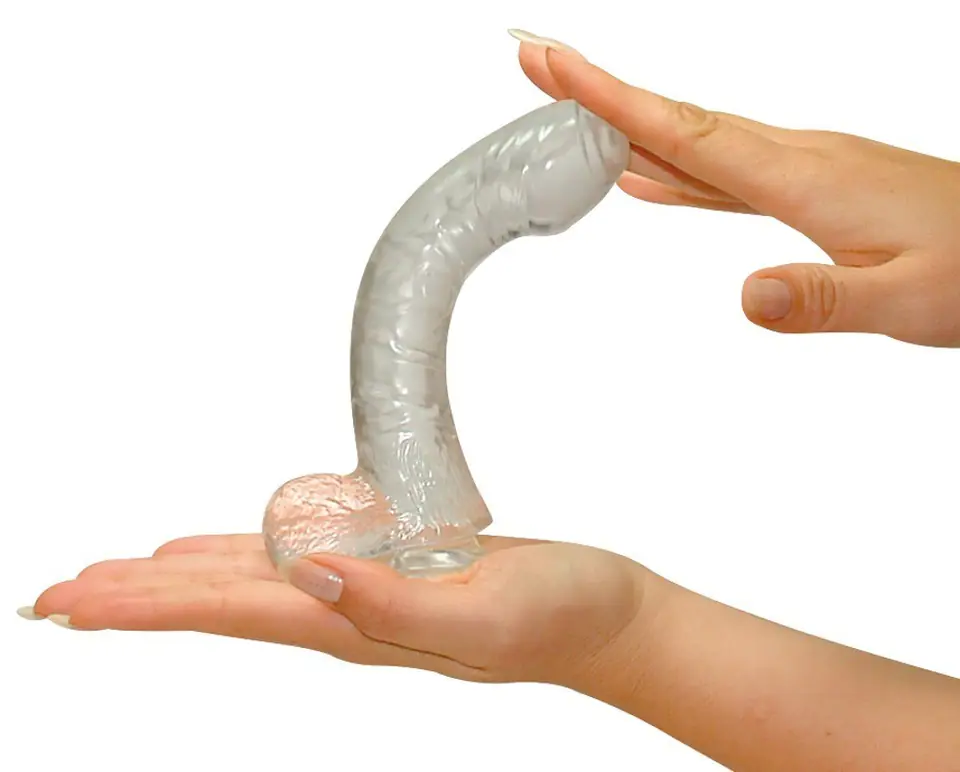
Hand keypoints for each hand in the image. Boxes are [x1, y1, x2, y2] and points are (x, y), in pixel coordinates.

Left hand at [23, 533, 646, 684]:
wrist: (597, 613)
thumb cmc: (555, 616)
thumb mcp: (484, 617)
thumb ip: (395, 607)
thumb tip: (311, 575)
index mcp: (356, 627)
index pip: (228, 613)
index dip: (146, 606)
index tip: (72, 603)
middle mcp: (345, 612)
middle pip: (216, 601)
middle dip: (132, 598)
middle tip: (54, 597)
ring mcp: (362, 590)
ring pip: (244, 579)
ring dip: (171, 579)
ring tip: (111, 581)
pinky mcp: (385, 565)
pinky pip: (291, 557)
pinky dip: (237, 554)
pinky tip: (209, 556)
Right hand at [512, 31, 959, 346]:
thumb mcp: (909, 299)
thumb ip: (826, 298)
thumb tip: (748, 296)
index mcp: (804, 176)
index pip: (686, 130)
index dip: (612, 98)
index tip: (553, 64)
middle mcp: (795, 157)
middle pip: (677, 117)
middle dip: (600, 92)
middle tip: (538, 67)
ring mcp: (802, 167)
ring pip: (695, 139)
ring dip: (630, 126)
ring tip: (575, 116)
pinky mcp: (811, 186)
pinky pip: (723, 171)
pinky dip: (675, 168)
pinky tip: (651, 182)